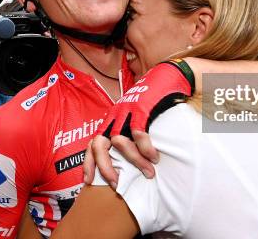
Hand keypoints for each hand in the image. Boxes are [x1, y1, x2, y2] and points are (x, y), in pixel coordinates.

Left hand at [84, 62, 191, 186]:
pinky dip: (145, 148)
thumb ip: (132, 131)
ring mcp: (127, 110)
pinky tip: (154, 157)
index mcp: (113, 118)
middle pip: (99, 143)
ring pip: (119, 140)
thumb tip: (132, 157)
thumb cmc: (155, 97)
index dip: (89, 162)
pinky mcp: (142, 107)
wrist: (169, 74)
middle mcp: (116, 115)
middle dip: (104, 166)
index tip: (89, 180)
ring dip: (133, 160)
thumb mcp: (138, 115)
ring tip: (148, 172)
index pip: (93, 142)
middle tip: (115, 183)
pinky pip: (139, 132)